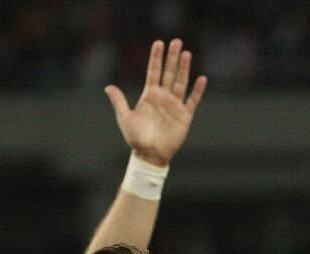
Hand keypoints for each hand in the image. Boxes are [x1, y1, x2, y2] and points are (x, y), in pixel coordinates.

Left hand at [105, 39, 207, 167]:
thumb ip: (119, 101)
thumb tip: (108, 87)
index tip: (159, 43)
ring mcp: (175, 105)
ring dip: (184, 69)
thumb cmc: (136, 138)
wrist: (149, 155)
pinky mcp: (184, 116)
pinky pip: (192, 101)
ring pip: (181, 82)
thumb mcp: (125, 118)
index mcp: (149, 95)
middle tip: (177, 42)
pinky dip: (197, 91)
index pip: (154, 72)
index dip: (156, 58)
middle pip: (169, 73)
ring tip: (187, 54)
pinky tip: (201, 79)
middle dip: (173, 57)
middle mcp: (163, 97)